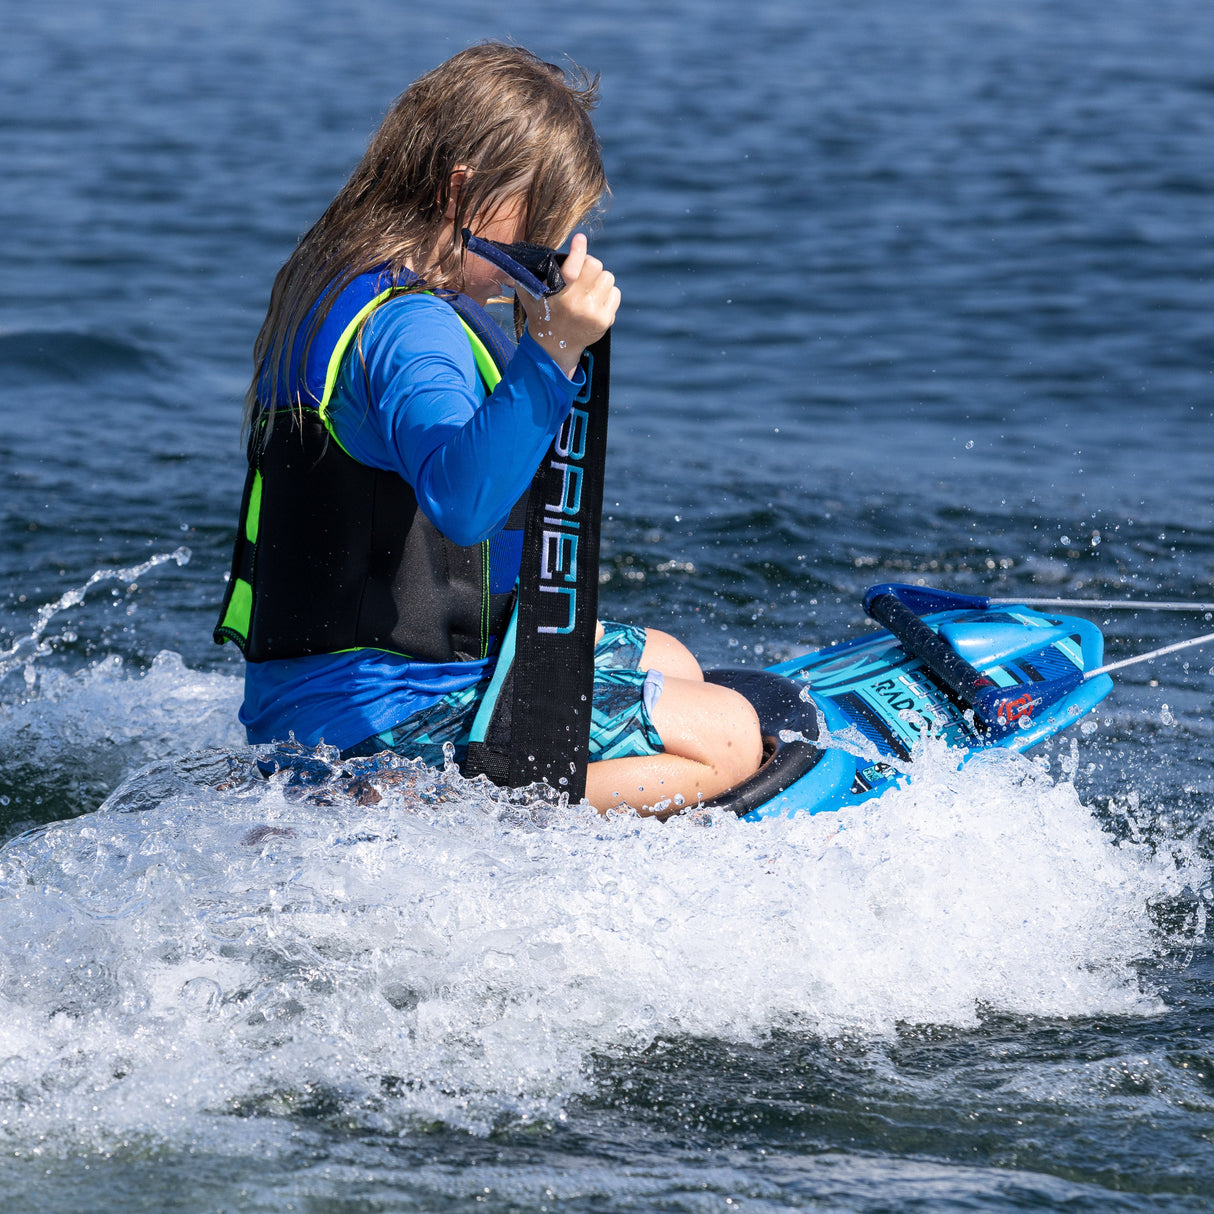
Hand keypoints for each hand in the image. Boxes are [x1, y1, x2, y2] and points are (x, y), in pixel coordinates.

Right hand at [517, 233, 619, 377]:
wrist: (555, 347)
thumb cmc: (541, 315)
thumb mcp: (529, 295)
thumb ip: (527, 275)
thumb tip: (526, 254)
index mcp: (560, 296)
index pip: (574, 266)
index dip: (578, 248)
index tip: (579, 238)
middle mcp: (578, 304)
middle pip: (596, 266)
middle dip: (589, 264)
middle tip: (582, 271)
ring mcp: (594, 313)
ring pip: (608, 278)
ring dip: (599, 279)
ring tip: (588, 288)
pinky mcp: (605, 320)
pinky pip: (615, 293)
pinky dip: (607, 293)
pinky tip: (596, 299)